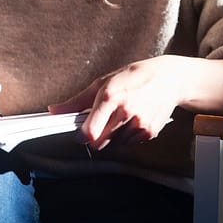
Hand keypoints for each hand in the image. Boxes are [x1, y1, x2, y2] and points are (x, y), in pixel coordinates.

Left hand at [49, 55, 181, 149]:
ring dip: (111, 137)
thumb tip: (53, 110)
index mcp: (109, 97)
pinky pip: (129, 144)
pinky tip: (131, 120)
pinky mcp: (149, 132)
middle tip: (99, 124)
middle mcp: (125, 112)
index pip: (90, 132)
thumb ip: (77, 101)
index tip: (80, 133)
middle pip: (100, 143)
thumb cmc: (132, 77)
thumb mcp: (102, 82)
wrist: (168, 78)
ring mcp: (139, 124)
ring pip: (114, 145)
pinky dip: (126, 136)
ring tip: (118, 118)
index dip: (81, 136)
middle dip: (95, 137)